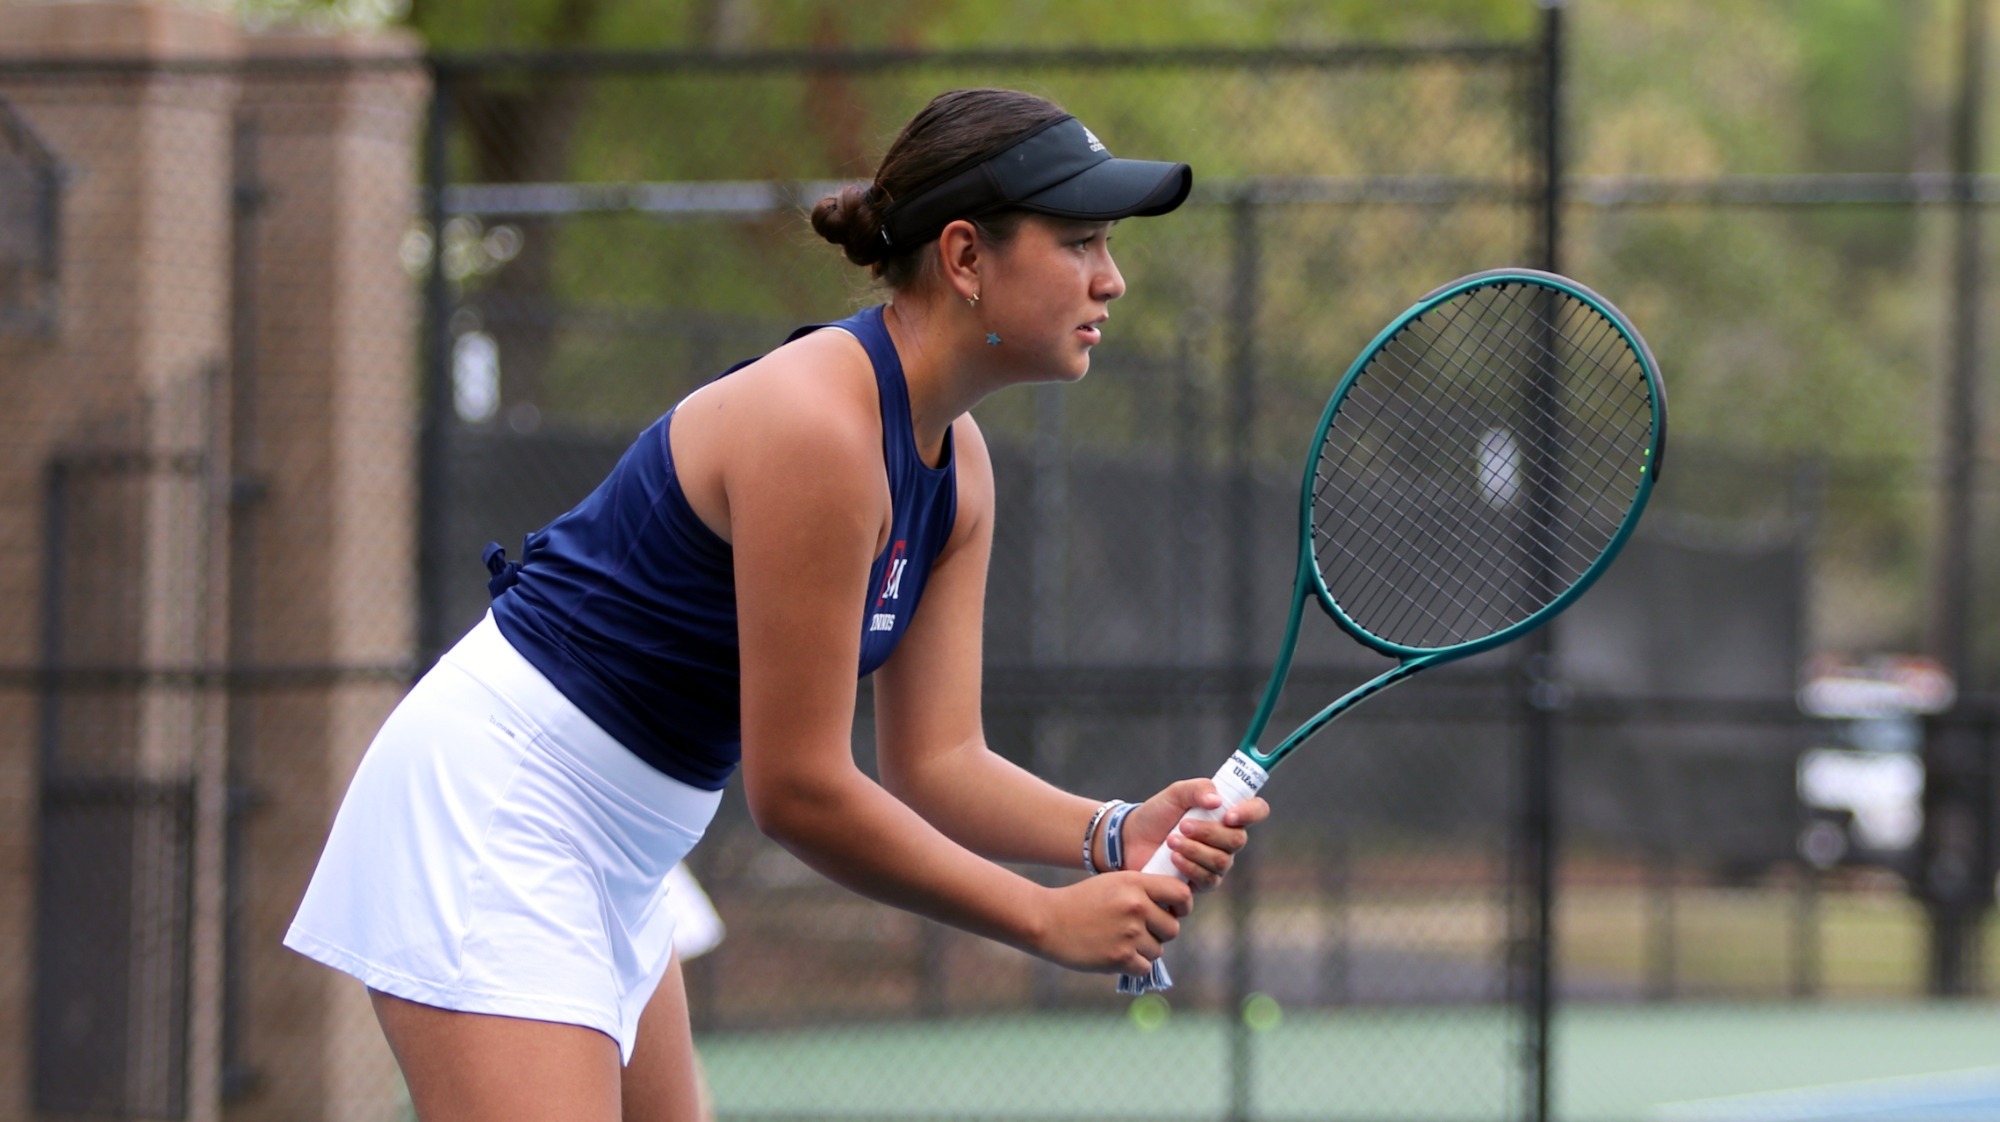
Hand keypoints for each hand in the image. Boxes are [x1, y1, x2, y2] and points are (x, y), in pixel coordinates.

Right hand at [1030, 873, 1190, 976]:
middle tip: (1137, 931)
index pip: (1181, 895)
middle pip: (1172, 929)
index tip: (1173, 912)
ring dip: (1143, 950)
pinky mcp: (1120, 957)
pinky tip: (1114, 953)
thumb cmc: (1082, 901)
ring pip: (1157, 950)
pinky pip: (1144, 967)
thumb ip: (1143, 892)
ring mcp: (1129, 933)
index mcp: (1135, 883)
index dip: (1182, 906)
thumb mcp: (1113, 883)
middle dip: (1159, 933)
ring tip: (1118, 940)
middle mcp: (1136, 906)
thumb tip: (1175, 908)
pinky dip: (1133, 965)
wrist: (1048, 921)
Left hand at [1119, 779, 1270, 890]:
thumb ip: (1196, 789)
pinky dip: (1190, 867)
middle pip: (1238, 840)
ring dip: (1195, 850)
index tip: (1228, 815)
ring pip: (1222, 862)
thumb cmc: (1157, 814)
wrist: (1131, 839)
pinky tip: (1173, 858)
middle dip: (1209, 833)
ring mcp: (1216, 862)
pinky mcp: (1201, 882)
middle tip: (1183, 826)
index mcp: (1226, 813)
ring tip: (1171, 841)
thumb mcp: (1174, 793)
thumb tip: (1217, 801)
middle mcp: (1226, 840)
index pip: (1257, 810)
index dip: (1250, 813)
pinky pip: (1208, 879)